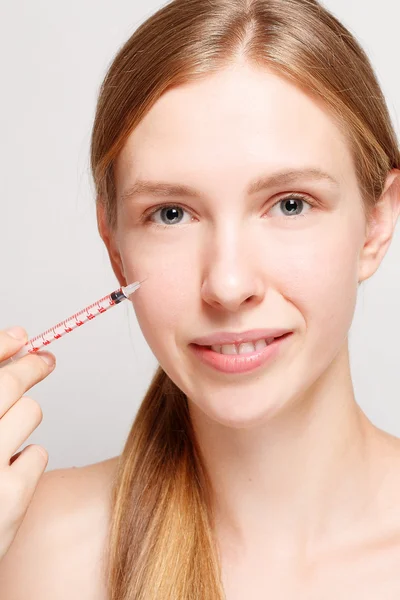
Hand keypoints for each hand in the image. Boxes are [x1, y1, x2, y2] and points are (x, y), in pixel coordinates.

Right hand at [0, 327, 54, 561]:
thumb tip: (15, 346)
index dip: (1, 345)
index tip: (20, 337)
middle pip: (7, 384)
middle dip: (29, 366)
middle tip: (43, 360)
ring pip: (29, 412)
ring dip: (23, 419)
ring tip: (5, 440)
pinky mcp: (10, 498)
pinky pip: (38, 454)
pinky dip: (27, 460)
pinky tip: (8, 475)